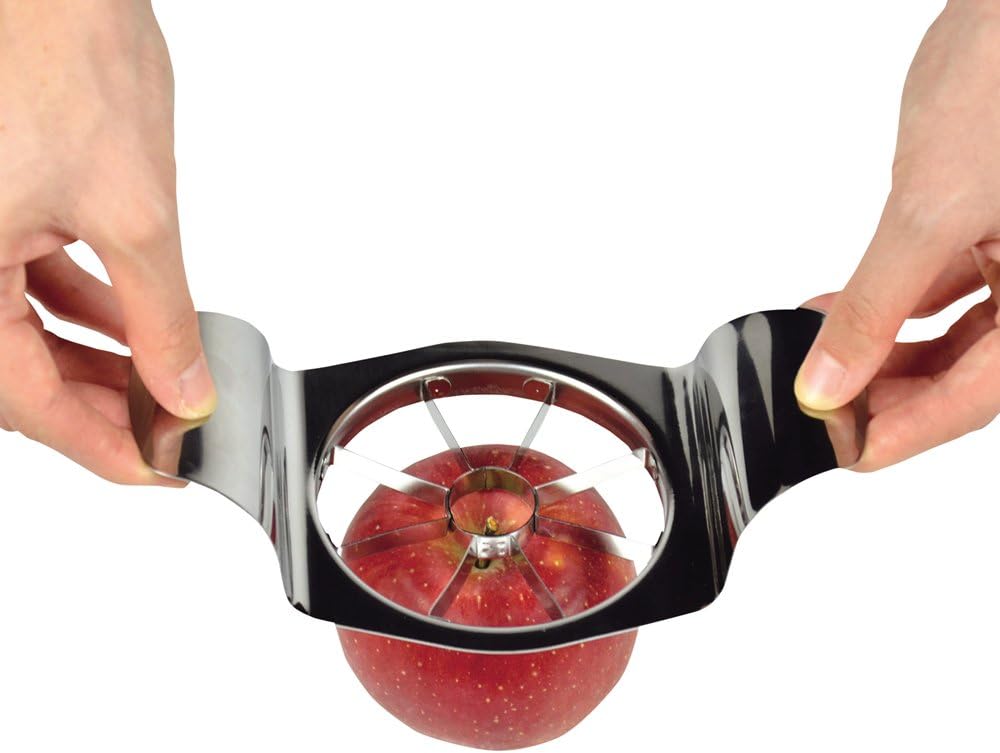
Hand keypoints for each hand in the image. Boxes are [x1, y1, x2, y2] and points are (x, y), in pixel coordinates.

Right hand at [0, 1, 215, 482]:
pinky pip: (24, 279)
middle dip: (100, 403)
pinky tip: (129, 322)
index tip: (156, 471)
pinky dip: (80, 306)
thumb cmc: (60, 50)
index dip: (98, 444)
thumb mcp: (134, 209)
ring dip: (94, 359)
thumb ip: (160, 314)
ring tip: (160, 382)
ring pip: (22, 330)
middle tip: (166, 428)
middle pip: (18, 371)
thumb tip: (182, 387)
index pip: (24, 400)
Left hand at [795, 0, 999, 470]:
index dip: (906, 431)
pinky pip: (941, 286)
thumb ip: (878, 307)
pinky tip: (840, 312)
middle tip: (824, 407)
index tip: (846, 452)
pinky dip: (890, 303)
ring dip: (883, 351)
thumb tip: (828, 383)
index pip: (976, 397)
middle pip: (966, 372)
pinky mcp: (991, 228)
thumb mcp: (931, 213)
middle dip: (888, 393)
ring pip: (953, 334)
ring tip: (821, 363)